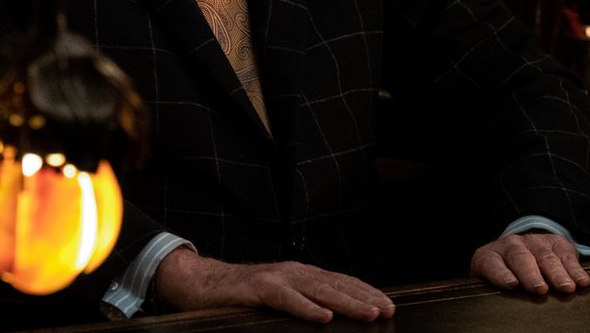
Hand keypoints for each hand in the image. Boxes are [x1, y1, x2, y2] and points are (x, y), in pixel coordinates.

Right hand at [152, 246, 394, 323]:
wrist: (201, 283)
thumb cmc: (240, 295)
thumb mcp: (278, 297)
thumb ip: (301, 301)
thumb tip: (331, 317)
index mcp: (299, 274)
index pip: (339, 282)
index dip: (364, 292)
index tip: (388, 304)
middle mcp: (292, 272)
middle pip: (335, 284)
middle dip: (364, 297)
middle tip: (388, 309)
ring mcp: (276, 278)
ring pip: (317, 290)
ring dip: (345, 301)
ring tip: (369, 313)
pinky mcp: (257, 289)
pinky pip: (286, 299)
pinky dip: (306, 306)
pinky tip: (323, 316)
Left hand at [470, 233, 589, 294]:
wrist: (517, 255)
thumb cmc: (504, 279)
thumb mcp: (493, 286)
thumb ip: (497, 295)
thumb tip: (504, 317)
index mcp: (489, 257)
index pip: (491, 263)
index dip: (500, 273)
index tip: (511, 284)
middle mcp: (510, 245)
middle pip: (519, 257)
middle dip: (531, 274)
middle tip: (540, 289)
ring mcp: (532, 241)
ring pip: (544, 255)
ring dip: (557, 272)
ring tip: (566, 287)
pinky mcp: (553, 241)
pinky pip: (565, 253)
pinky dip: (574, 268)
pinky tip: (582, 280)